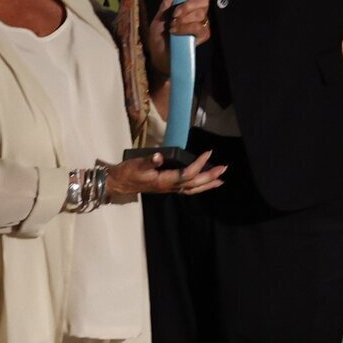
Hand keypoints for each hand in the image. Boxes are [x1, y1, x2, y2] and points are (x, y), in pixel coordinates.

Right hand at [106, 149, 226, 200]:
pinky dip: (198, 186)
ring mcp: (169, 188)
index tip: (209, 152)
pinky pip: (187, 189)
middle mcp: (170, 187)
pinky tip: (203, 183)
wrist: (119, 183)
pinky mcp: (167, 187)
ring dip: (207, 184)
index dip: (199, 164)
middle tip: (224, 169)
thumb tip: (158, 156)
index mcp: (164, 181)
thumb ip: (148, 161)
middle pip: (194, 184)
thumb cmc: (127, 173)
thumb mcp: (136, 165)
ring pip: (193, 189)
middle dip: (210, 176)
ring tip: (220, 180)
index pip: (187, 173)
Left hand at [146, 0, 218, 78]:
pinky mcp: (201, 38)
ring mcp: (201, 25)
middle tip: (174, 14)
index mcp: (190, 4)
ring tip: (172, 25)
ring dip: (184, 18)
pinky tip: (175, 31)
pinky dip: (186, 28)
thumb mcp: (160, 13)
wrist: (157, 54)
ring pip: (201, 14)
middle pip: (203, 2)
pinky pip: (199, 28)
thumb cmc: (159, 34)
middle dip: (188, 5)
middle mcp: (198, 13)